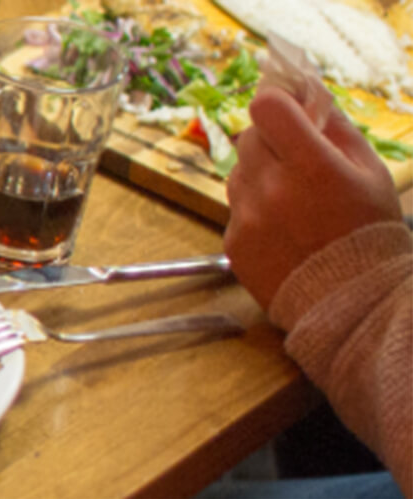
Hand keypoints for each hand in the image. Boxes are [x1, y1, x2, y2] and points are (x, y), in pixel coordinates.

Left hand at [224, 85, 401, 308]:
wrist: (353, 301)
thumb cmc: (369, 231)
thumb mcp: (371, 172)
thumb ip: (336, 127)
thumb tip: (308, 91)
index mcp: (311, 166)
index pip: (265, 107)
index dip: (277, 104)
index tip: (289, 112)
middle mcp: (271, 189)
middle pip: (248, 136)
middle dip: (271, 140)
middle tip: (297, 160)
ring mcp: (247, 217)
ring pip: (238, 172)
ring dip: (259, 176)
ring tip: (294, 202)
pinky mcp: (232, 242)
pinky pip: (235, 208)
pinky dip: (254, 210)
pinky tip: (284, 229)